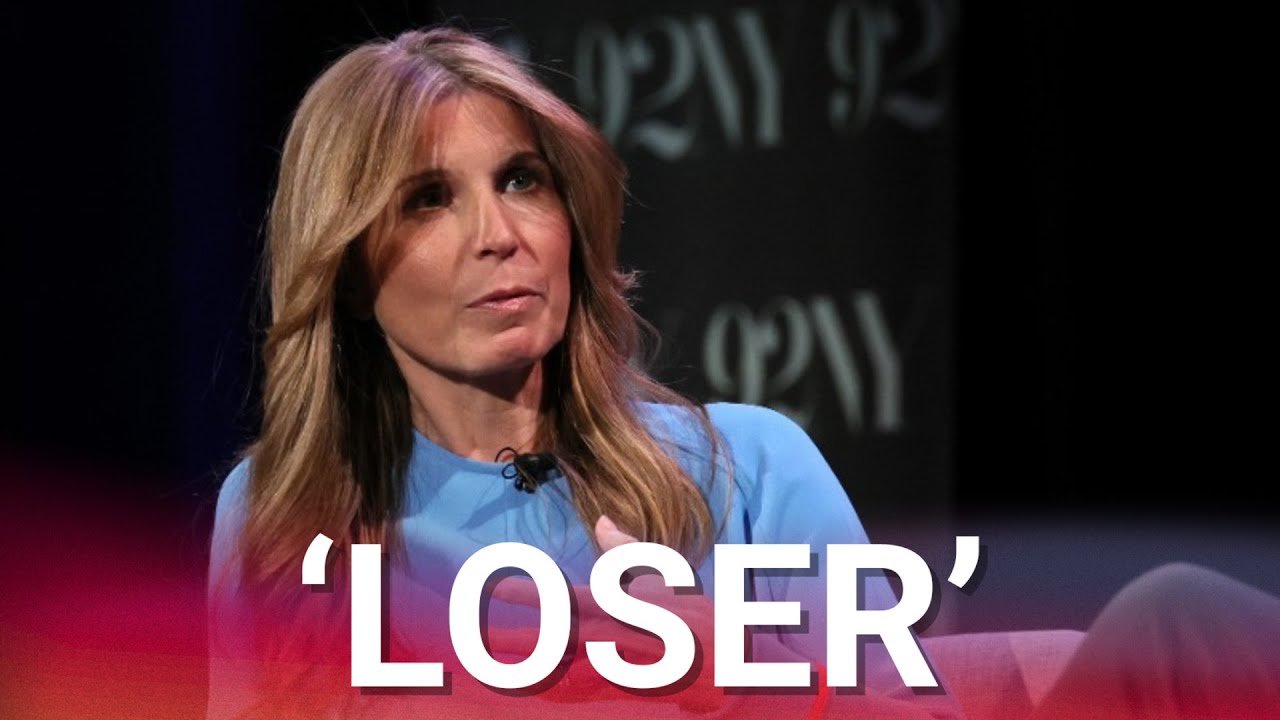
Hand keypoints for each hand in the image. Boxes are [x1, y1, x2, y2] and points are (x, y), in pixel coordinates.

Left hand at [486, 516, 722, 711]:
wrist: (733, 662)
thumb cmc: (697, 613)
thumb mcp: (665, 574)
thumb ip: (627, 551)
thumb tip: (601, 520)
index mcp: (625, 604)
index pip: (569, 596)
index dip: (530, 592)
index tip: (496, 587)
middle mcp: (621, 636)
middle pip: (559, 639)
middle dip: (517, 641)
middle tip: (476, 639)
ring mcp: (626, 668)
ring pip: (567, 671)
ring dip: (530, 671)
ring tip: (493, 670)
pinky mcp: (631, 690)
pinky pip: (587, 690)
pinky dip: (560, 691)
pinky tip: (536, 690)